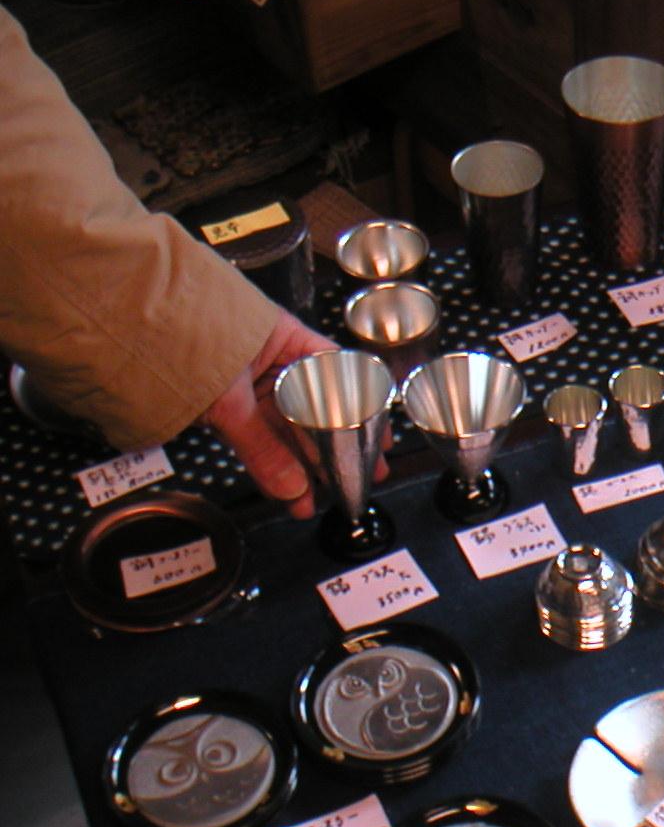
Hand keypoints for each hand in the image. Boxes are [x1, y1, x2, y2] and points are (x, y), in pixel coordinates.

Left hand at [200, 308, 387, 518]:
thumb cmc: (179, 334)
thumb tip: (292, 488)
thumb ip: (261, 446)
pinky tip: (286, 490)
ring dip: (302, 467)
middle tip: (358, 479)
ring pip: (287, 431)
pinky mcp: (227, 410)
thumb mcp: (230, 396)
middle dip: (335, 450)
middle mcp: (273, 364)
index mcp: (288, 342)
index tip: (377, 440)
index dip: (362, 411)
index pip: (339, 378)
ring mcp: (250, 388)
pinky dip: (271, 466)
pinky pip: (259, 441)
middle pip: (316, 412)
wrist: (123, 326)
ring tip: (317, 500)